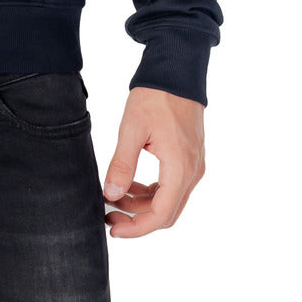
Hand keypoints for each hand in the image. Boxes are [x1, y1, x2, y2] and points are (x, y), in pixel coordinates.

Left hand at [102, 86, 204, 237]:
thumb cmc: (156, 96)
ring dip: (142, 204)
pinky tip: (129, 183)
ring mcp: (194, 165)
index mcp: (180, 168)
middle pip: (166, 213)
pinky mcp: (190, 158)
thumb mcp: (132, 129)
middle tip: (108, 213)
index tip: (113, 228)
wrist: (177, 72)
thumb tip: (110, 194)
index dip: (136, 228)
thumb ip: (122, 164)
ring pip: (169, 200)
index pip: (161, 215)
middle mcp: (192, 172)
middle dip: (137, 218)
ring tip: (113, 194)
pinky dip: (151, 191)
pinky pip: (172, 186)